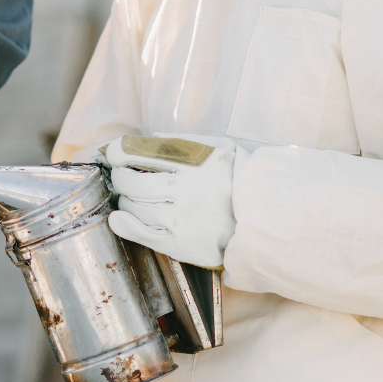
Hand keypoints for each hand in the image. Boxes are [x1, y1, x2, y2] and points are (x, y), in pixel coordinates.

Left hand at [103, 133, 236, 268]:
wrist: (267, 219)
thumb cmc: (240, 180)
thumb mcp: (219, 148)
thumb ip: (184, 142)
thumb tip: (150, 138)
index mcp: (192, 161)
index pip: (138, 152)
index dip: (118, 152)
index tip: (115, 154)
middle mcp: (183, 189)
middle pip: (132, 181)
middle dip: (120, 178)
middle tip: (122, 178)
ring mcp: (181, 218)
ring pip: (134, 207)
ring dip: (124, 200)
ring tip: (129, 198)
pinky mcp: (182, 244)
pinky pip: (143, 234)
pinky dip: (124, 226)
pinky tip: (118, 220)